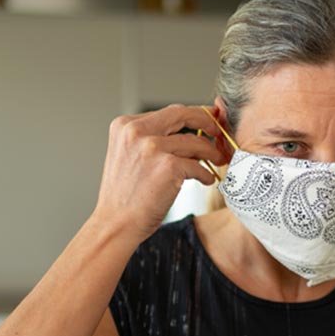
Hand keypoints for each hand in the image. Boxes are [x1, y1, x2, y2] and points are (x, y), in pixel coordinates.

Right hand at [92, 104, 227, 242]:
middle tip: (219, 133)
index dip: (193, 115)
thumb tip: (191, 131)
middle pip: (183, 114)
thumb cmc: (125, 196)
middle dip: (208, 122)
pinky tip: (205, 180)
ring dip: (211, 153)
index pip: (168, 112)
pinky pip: (198, 166)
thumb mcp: (130, 156)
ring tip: (216, 162)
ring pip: (196, 142)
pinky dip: (206, 174)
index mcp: (125, 125)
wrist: (115, 223)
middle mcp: (136, 131)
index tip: (208, 120)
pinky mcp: (168, 166)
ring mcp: (152, 147)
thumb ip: (153, 139)